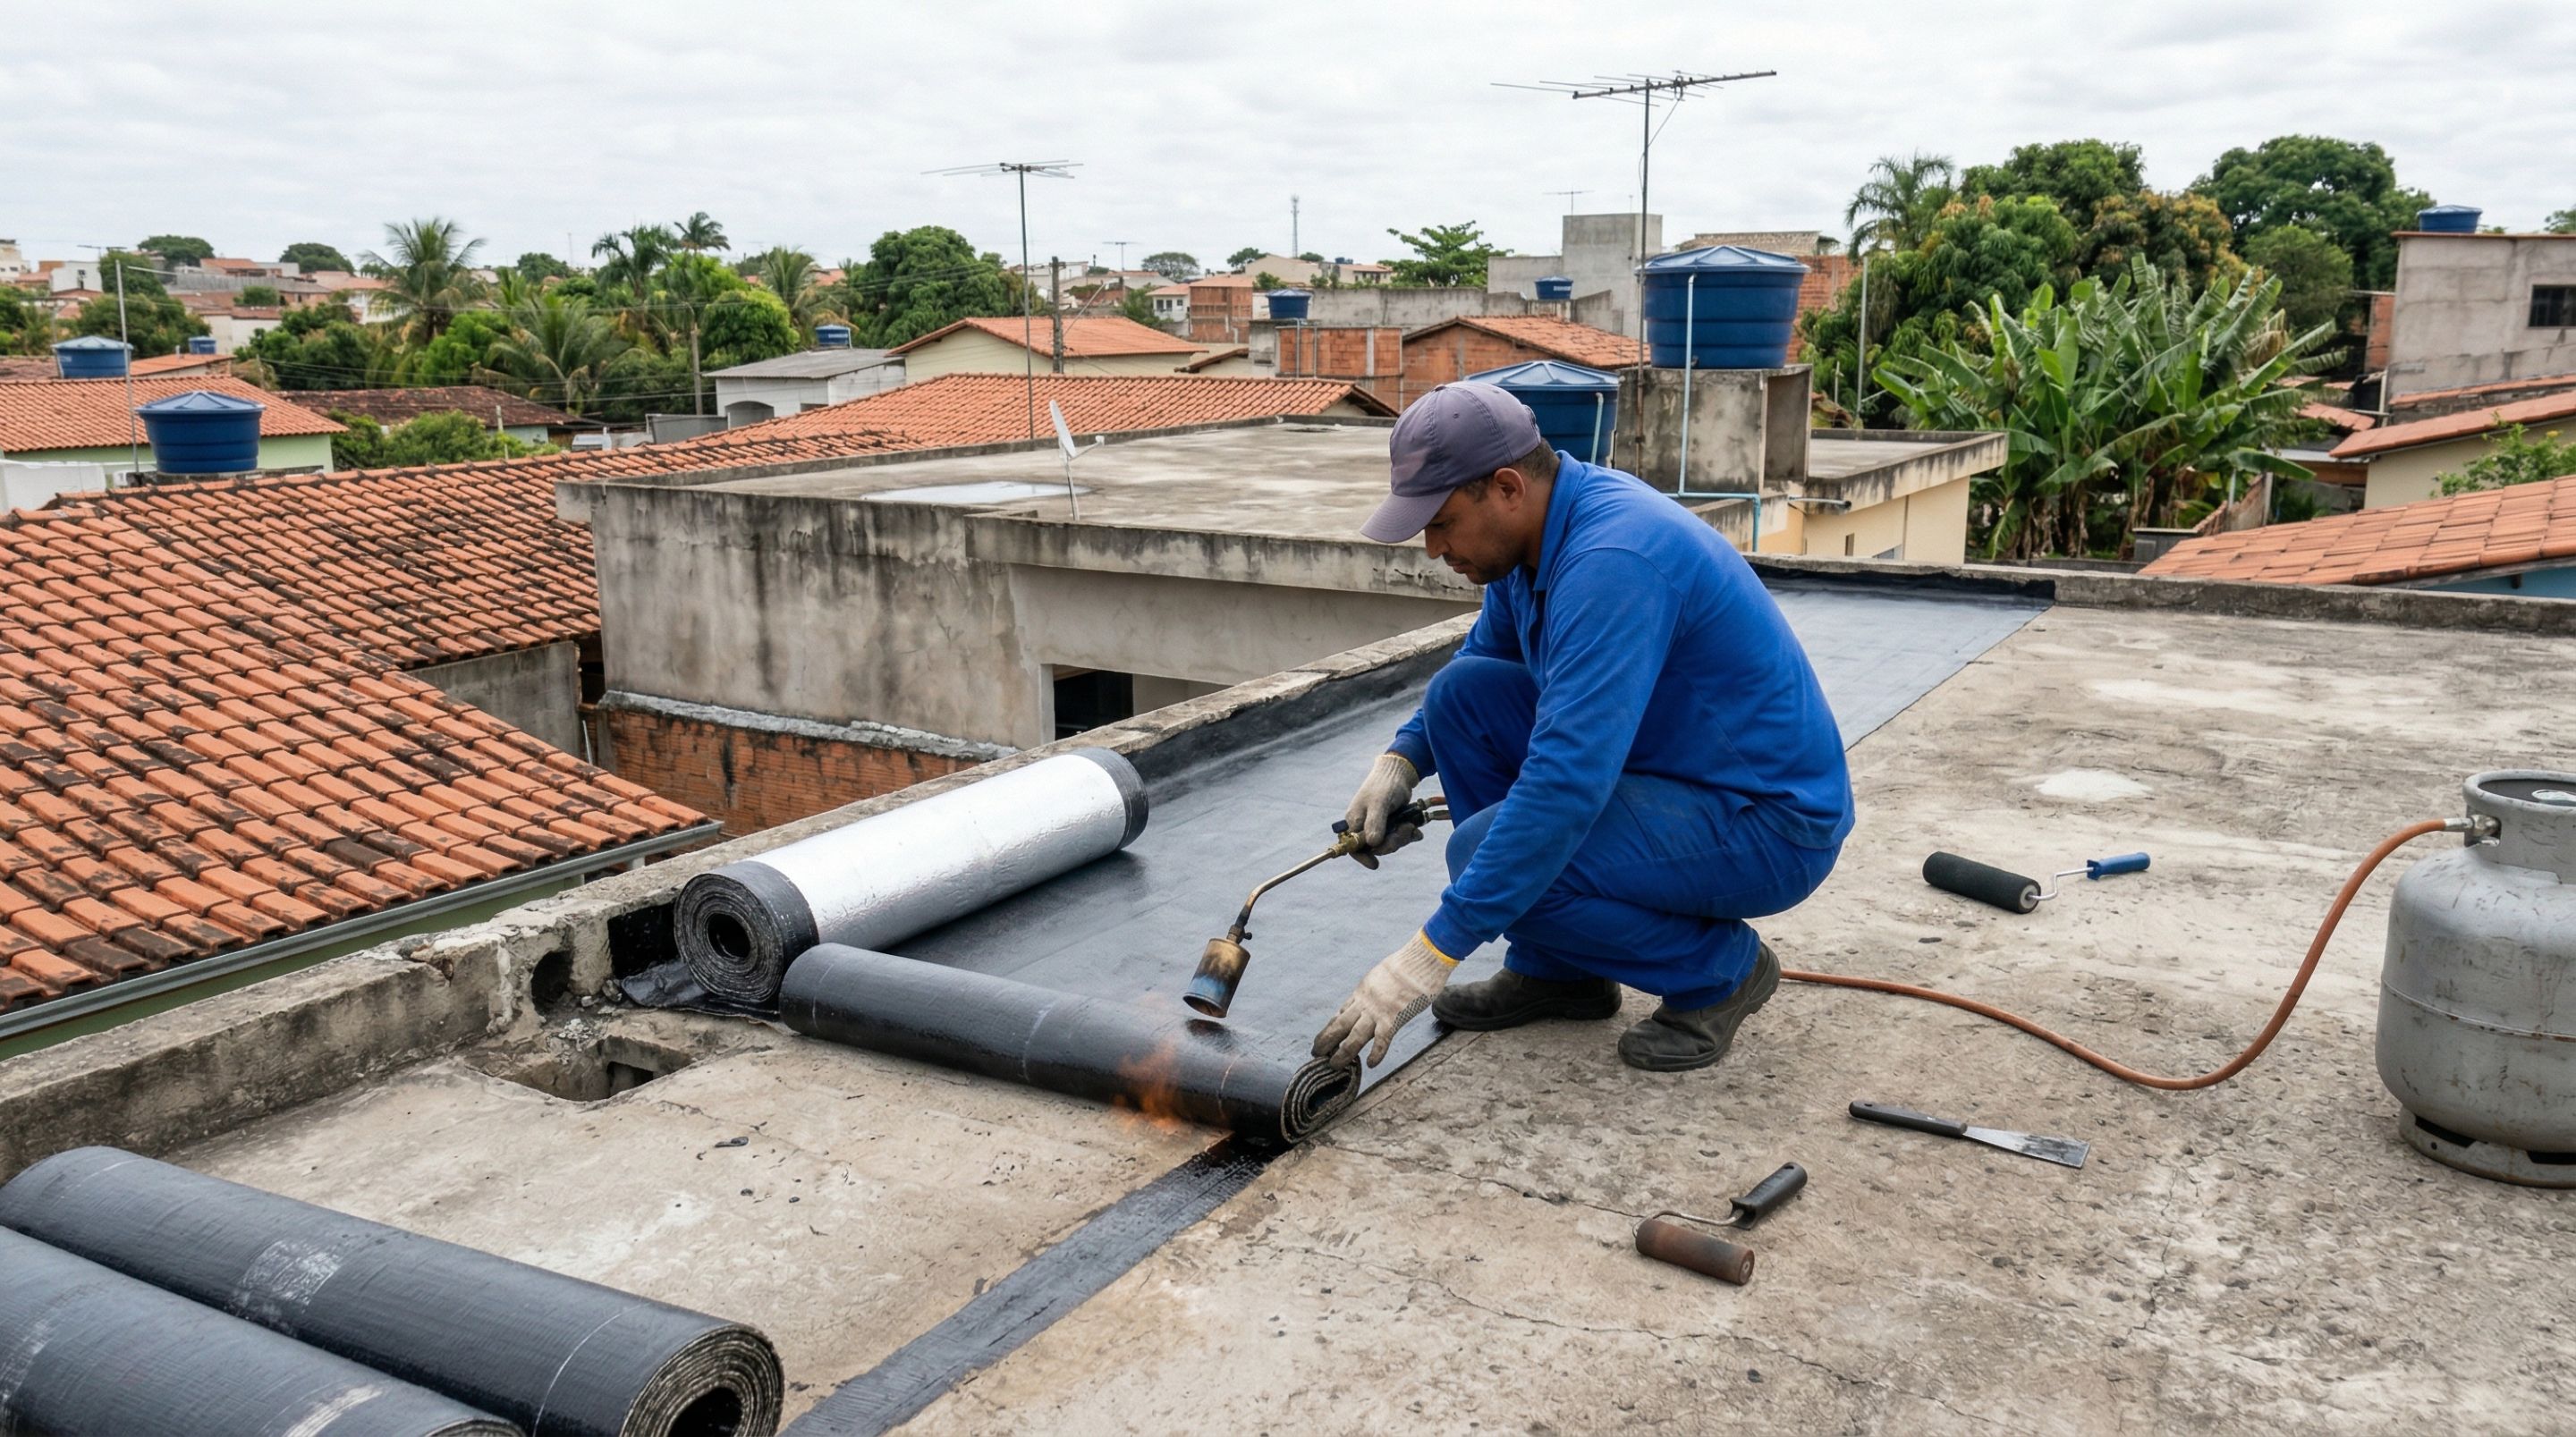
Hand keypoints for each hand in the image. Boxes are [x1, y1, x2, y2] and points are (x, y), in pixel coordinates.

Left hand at [1312, 932, 1457, 1068]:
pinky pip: (1382, 1040)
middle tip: (1316, 1054)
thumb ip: (1377, 988)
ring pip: (1354, 1036)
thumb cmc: (1408, 964)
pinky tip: (1371, 1064)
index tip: (1321, 1039)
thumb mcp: (1383, 974)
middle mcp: (1365, 1002)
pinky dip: (1376, 1053)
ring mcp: (1378, 1011)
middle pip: (1340, 1025)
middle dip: (1326, 1041)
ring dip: (1343, 1052)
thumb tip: (1380, 994)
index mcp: (1362, 992)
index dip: (1329, 1028)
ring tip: (1334, 1066)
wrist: (1420, 959)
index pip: (1341, 1013)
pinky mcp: (1394, 1017)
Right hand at [1343, 753, 1420, 870]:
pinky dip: (1407, 835)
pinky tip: (1415, 829)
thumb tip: (1372, 844)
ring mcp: (1377, 825)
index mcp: (1354, 821)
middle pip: (1375, 848)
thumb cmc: (1385, 785)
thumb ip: (1375, 823)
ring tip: (1411, 825)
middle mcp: (1364, 825)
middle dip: (1392, 843)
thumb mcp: (1380, 803)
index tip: (1375, 864)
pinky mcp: (1390, 824)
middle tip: (1405, 830)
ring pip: (1388, 843)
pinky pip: (1397, 837)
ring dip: (1402, 838)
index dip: (1363, 857)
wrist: (1399, 773)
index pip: (1353, 846)